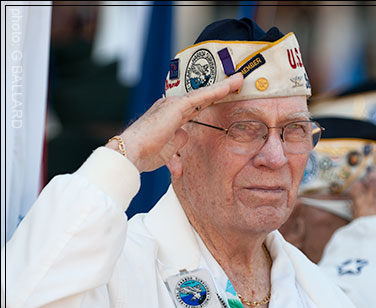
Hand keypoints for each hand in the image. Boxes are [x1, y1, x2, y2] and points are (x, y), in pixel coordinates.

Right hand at [106, 73, 243, 171]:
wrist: (131, 153)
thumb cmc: (145, 154)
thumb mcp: (167, 150)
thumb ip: (178, 142)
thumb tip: (185, 136)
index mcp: (170, 117)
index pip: (195, 107)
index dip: (209, 101)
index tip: (223, 96)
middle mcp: (172, 107)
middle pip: (201, 98)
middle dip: (219, 90)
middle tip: (236, 82)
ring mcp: (173, 105)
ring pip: (203, 94)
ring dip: (222, 87)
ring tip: (239, 80)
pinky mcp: (176, 106)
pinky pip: (201, 97)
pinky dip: (216, 91)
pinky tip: (229, 86)